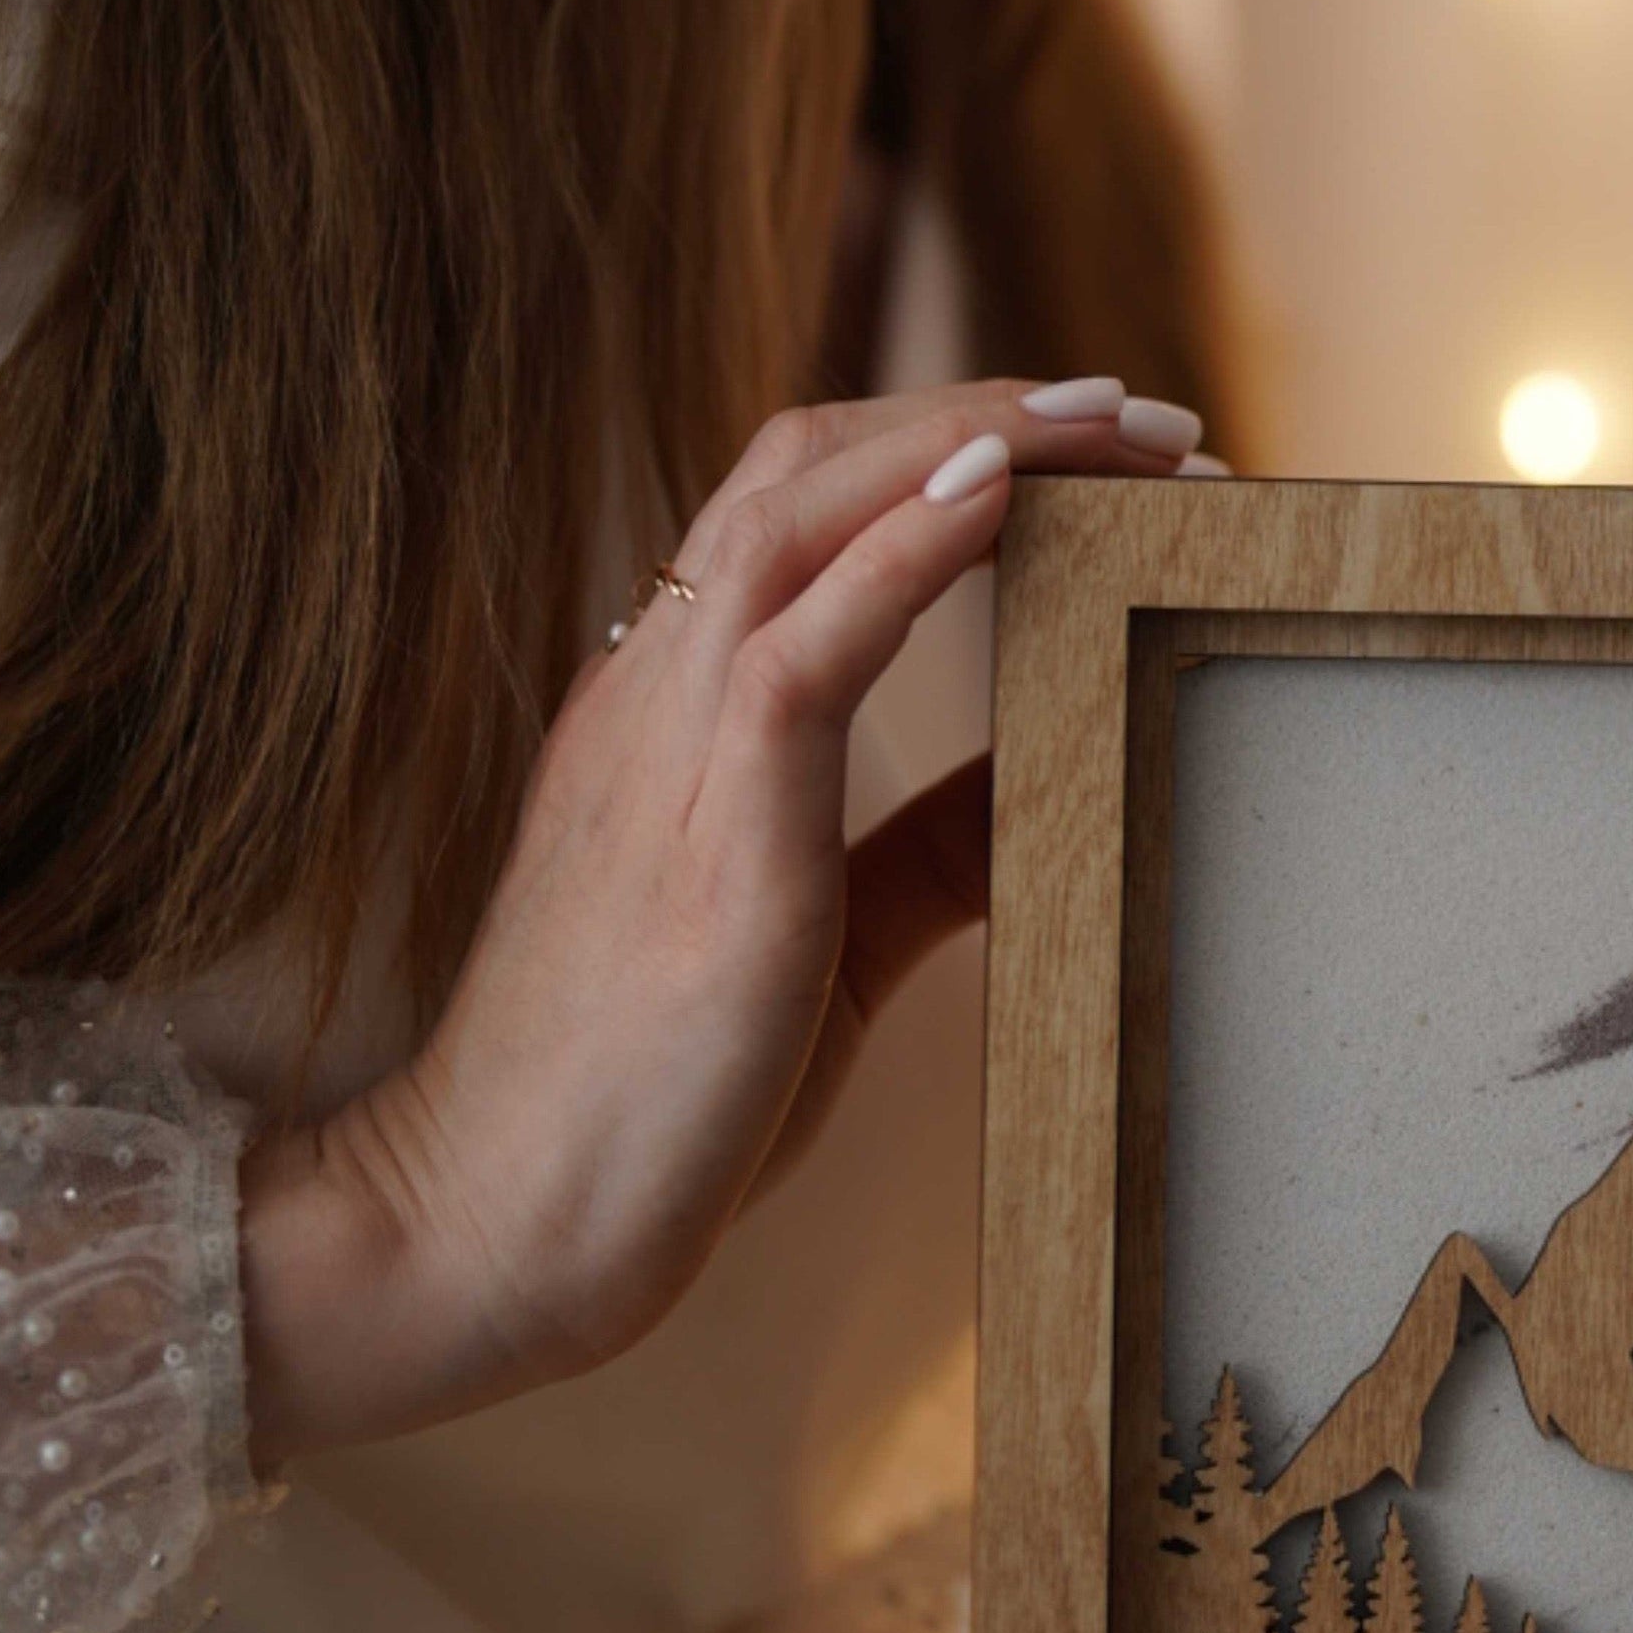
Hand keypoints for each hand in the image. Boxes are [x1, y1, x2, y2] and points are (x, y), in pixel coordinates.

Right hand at [237, 373, 1205, 1461]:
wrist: (488, 1222)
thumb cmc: (649, 1097)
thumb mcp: (825, 938)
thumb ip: (925, 849)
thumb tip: (1047, 779)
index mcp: (676, 707)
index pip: (804, 503)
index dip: (947, 444)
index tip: (1093, 443)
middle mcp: (660, 691)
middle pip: (810, 463)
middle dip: (984, 410)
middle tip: (1144, 412)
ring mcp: (666, 746)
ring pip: (802, 508)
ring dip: (971, 441)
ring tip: (1111, 422)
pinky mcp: (703, 832)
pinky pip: (799, 643)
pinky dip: (903, 548)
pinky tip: (1000, 493)